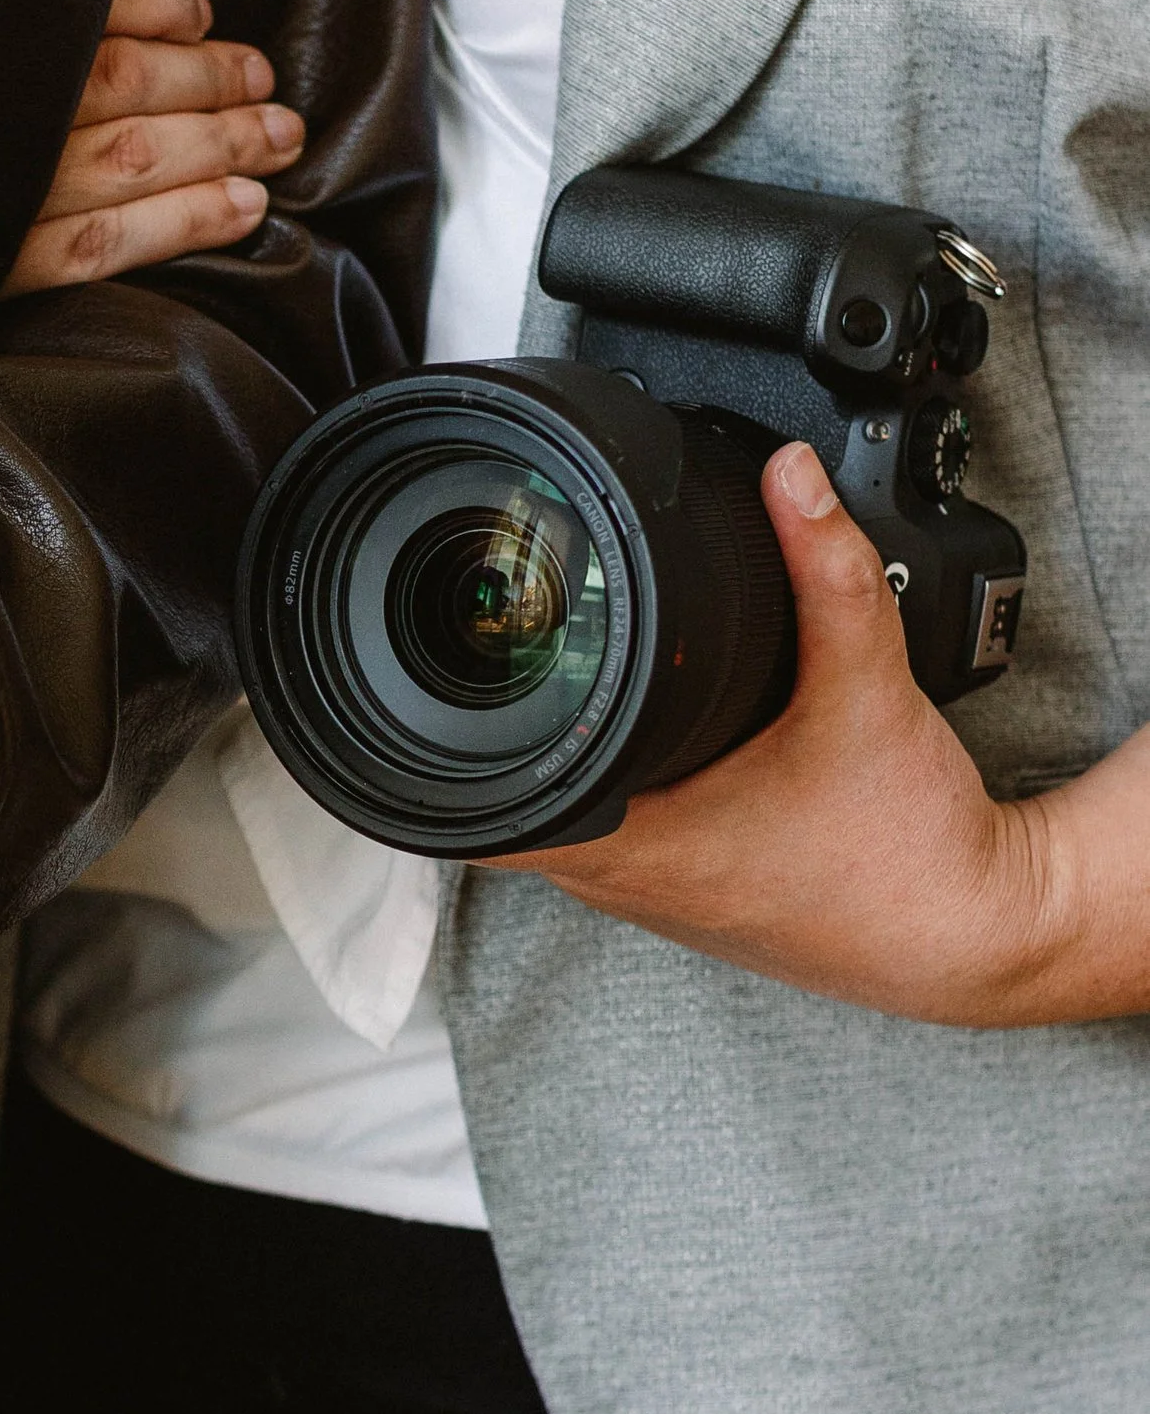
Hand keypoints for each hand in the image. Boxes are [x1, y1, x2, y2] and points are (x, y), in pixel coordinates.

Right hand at [2, 0, 304, 292]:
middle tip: (267, 81)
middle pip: (121, 84)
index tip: (203, 14)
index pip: (82, 4)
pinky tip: (242, 209)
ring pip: (129, 162)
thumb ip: (24, 13)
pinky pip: (102, 250)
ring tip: (278, 139)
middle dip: (211, 80)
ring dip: (220, 146)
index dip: (156, 3)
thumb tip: (164, 6)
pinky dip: (183, 224)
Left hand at [493, 443, 1108, 1027]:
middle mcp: (622, 884)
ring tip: (559, 672)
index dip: (441, 736)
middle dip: (497, 717)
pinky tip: (637, 732)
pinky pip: (608, 831)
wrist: (973, 934)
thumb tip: (791, 478)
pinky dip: (606, 778)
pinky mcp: (687, 890)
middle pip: (500, 796)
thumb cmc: (910, 852)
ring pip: (553, 813)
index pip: (473, 806)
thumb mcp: (867, 692)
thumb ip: (830, 574)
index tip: (439, 671)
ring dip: (551, 749)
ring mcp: (650, 895)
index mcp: (632, 847)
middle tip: (504, 641)